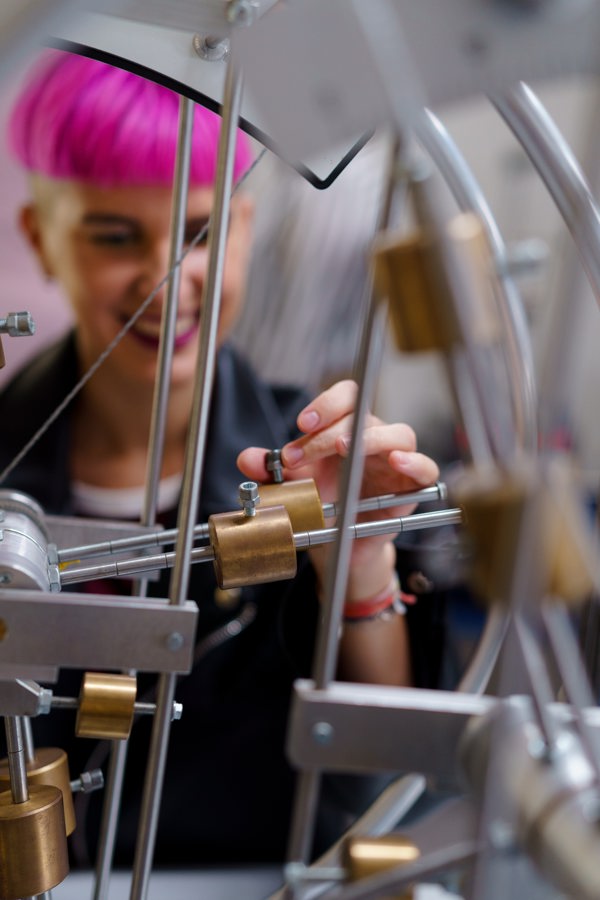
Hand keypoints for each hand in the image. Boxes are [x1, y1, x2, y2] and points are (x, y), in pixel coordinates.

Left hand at [237, 380, 438, 598]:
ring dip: (371, 438)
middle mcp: (374, 440)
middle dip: (327, 434)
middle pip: (364, 417)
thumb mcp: (291, 487)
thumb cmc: (323, 506)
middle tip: (298, 458)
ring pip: (399, 433)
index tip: (301, 424)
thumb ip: (269, 471)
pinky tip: (396, 462)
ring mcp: (396, 462)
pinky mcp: (412, 488)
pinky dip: (414, 462)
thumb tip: (246, 459)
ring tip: (345, 449)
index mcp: (346, 430)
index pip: (347, 398)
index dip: (326, 404)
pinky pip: (426, 468)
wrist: (339, 546)